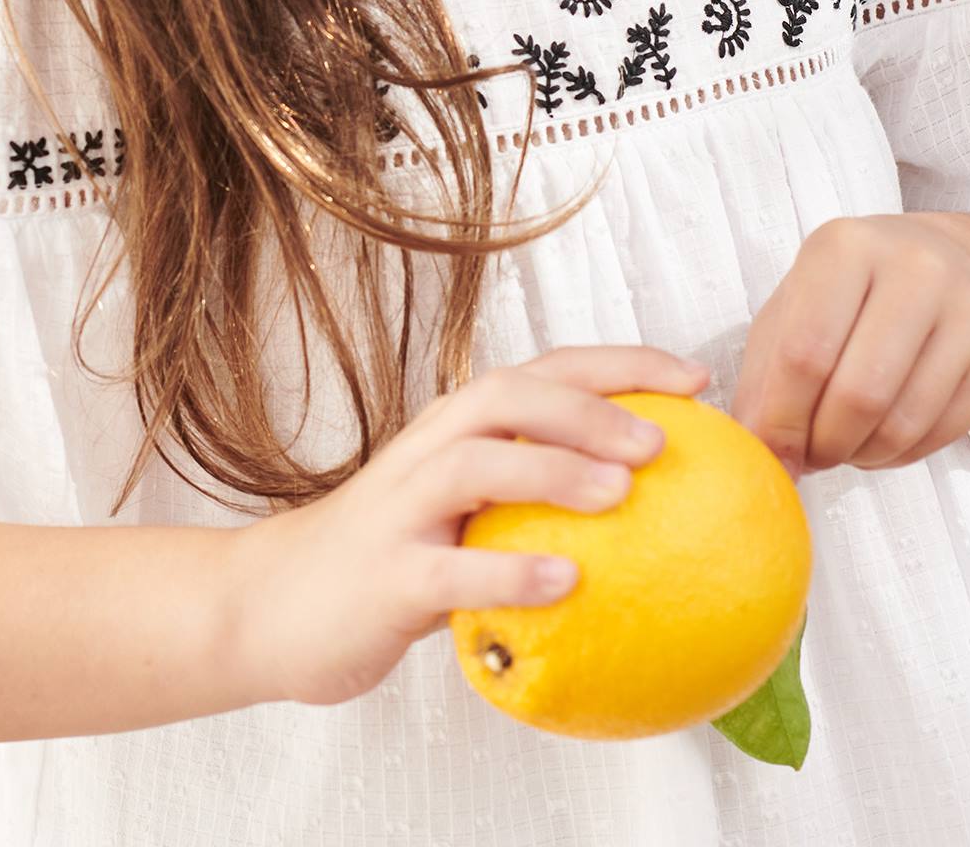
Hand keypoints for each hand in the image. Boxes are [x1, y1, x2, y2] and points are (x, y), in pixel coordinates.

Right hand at [225, 344, 709, 707]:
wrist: (273, 604)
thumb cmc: (391, 555)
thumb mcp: (463, 515)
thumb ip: (534, 503)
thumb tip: (652, 515)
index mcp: (458, 426)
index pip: (547, 371)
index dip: (621, 365)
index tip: (696, 382)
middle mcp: (430, 448)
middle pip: (510, 394)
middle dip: (589, 405)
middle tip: (661, 441)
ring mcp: (402, 508)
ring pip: (476, 462)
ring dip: (552, 469)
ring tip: (621, 495)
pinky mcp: (384, 573)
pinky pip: (449, 570)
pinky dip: (508, 574)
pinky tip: (566, 588)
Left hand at [729, 214, 969, 477]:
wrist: (955, 270)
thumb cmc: (855, 292)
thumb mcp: (795, 306)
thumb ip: (765, 372)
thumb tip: (756, 446)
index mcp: (847, 246)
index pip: (805, 350)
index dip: (781, 418)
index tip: (769, 453)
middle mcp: (914, 270)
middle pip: (858, 393)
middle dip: (822, 445)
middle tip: (807, 457)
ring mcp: (966, 315)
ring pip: (901, 423)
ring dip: (859, 455)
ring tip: (840, 446)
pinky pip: (937, 437)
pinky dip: (897, 456)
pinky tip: (878, 439)